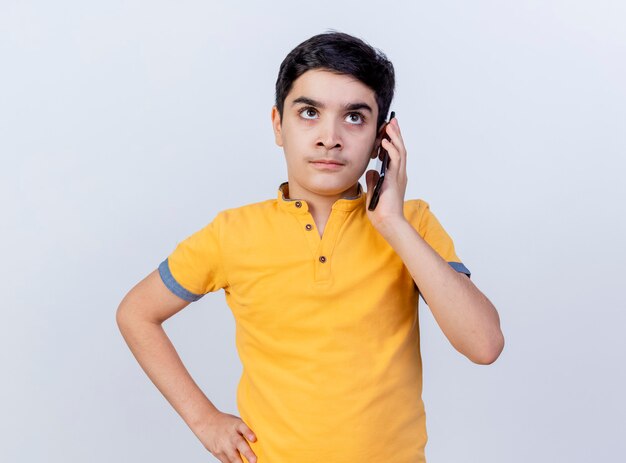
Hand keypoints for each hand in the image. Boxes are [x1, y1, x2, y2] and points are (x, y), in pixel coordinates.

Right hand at [195, 411, 257, 462]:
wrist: (206, 422)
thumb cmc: (226, 423)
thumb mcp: (236, 422)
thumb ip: (246, 430)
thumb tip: (262, 439)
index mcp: (236, 425)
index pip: (243, 427)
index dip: (248, 432)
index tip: (254, 438)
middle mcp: (230, 435)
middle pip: (239, 443)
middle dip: (247, 453)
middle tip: (254, 460)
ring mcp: (223, 445)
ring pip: (233, 456)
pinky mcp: (218, 453)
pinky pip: (227, 461)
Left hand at [365, 116, 407, 232]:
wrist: (387, 222)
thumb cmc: (381, 212)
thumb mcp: (374, 192)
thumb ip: (373, 180)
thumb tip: (370, 171)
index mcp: (395, 177)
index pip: (395, 154)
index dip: (392, 141)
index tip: (387, 130)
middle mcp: (399, 174)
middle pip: (399, 149)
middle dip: (395, 134)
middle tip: (392, 121)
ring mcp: (399, 176)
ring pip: (400, 151)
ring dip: (395, 137)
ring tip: (390, 125)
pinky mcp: (396, 179)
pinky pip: (396, 160)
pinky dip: (391, 149)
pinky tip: (386, 141)